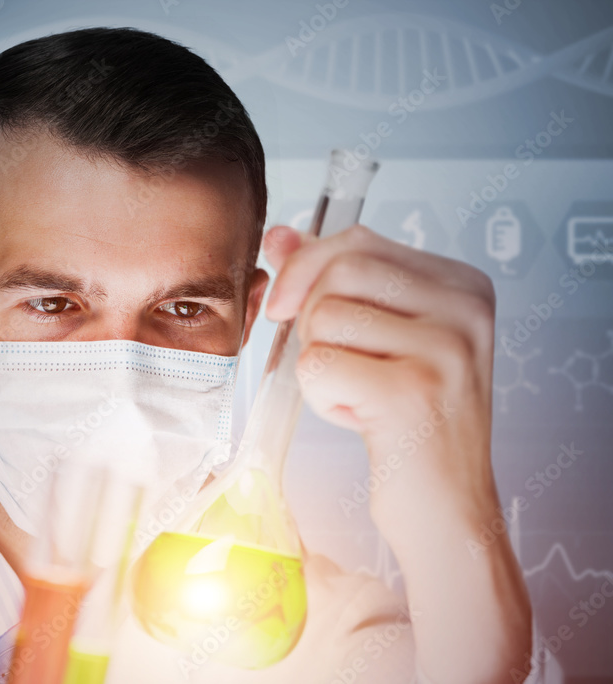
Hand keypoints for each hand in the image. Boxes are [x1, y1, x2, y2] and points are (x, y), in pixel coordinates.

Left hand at [260, 224, 530, 680]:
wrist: (445, 508)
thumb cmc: (408, 422)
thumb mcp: (378, 337)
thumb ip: (331, 280)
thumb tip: (281, 236)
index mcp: (462, 285)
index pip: (358, 241)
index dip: (306, 269)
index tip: (289, 303)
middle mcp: (465, 308)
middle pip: (338, 270)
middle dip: (311, 317)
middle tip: (335, 361)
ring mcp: (445, 348)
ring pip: (323, 318)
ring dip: (320, 363)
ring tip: (360, 393)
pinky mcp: (414, 392)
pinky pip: (318, 365)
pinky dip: (321, 397)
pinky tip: (360, 418)